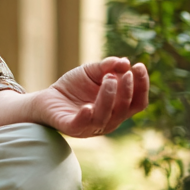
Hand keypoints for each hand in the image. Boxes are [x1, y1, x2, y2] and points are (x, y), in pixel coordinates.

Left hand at [35, 56, 149, 138]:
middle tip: (124, 73)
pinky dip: (86, 117)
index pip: (137, 102)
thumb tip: (125, 62)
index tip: (139, 66)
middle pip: (124, 109)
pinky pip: (81, 125)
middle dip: (127, 90)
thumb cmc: (74, 86)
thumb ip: (108, 66)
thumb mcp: (92, 72)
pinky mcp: (72, 128)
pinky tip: (88, 106)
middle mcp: (109, 121)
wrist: (47, 98)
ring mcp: (91, 126)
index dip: (142, 85)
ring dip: (109, 97)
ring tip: (107, 78)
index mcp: (117, 109)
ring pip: (105, 116)